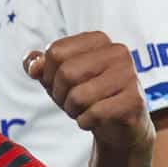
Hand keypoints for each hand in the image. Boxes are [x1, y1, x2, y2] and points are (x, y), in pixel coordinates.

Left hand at [25, 32, 154, 152]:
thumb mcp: (56, 78)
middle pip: (66, 73)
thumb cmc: (87, 96)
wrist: (119, 126)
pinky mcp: (134, 100)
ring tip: (86, 109)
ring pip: (79, 96)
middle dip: (60, 95)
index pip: (55, 51)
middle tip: (72, 102)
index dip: (49, 75)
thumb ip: (38, 65)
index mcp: (98, 39)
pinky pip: (94, 114)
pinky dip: (86, 122)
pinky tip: (97, 119)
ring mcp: (129, 75)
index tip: (61, 85)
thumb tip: (33, 66)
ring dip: (73, 110)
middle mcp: (117, 52)